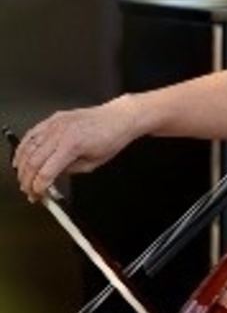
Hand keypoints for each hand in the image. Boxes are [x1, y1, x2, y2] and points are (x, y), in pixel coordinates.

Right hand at [13, 97, 136, 200]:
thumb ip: (69, 172)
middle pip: (32, 161)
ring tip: (24, 178)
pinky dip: (23, 147)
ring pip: (27, 147)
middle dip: (27, 180)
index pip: (45, 172)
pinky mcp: (54, 118)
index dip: (38, 188)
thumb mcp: (93, 164)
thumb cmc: (112, 138)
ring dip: (21, 166)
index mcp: (72, 145)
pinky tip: (22, 158)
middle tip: (29, 190)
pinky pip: (31, 133)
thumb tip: (51, 178)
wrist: (119, 117)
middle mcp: (61, 132)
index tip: (37, 195)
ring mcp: (56, 123)